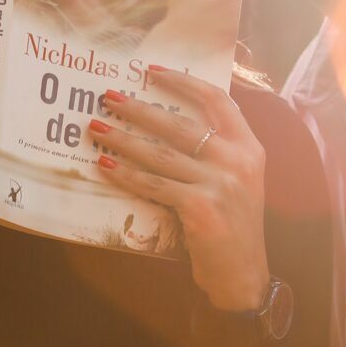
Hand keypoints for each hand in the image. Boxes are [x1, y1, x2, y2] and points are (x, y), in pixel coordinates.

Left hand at [89, 65, 268, 310]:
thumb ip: (215, 153)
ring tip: (96, 128)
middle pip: (180, 124)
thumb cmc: (232, 228)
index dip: (184, 82)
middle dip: (139, 109)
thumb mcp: (237, 182)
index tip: (152, 71)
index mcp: (249, 147)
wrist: (243, 275)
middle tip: (108, 96)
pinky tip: (104, 166)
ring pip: (161, 154)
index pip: (218, 100)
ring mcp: (221, 184)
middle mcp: (238, 160)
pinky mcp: (201, 208)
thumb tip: (166, 125)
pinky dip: (126, 175)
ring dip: (123, 139)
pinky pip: (154, 185)